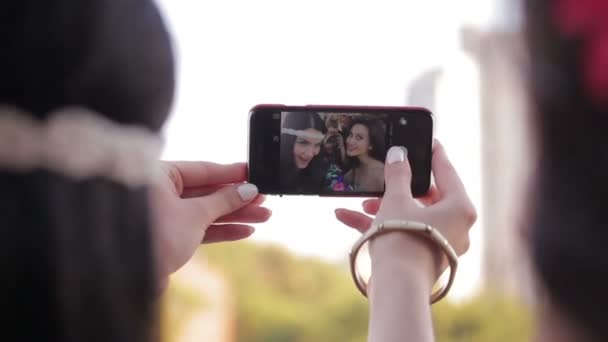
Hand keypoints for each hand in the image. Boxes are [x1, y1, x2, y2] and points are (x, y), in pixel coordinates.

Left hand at [151, 161, 270, 280]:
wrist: (132, 277)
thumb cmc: (156, 236)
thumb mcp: (195, 214)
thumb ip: (224, 200)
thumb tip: (248, 189)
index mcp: (160, 176)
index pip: (202, 170)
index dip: (231, 173)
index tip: (253, 173)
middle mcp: (162, 192)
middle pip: (208, 191)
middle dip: (238, 198)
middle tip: (264, 198)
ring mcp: (167, 215)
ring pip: (207, 211)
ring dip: (236, 215)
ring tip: (264, 216)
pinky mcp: (172, 236)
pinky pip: (201, 227)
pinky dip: (222, 229)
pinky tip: (245, 231)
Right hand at [335, 141, 475, 284]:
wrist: (396, 287)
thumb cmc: (403, 239)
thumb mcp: (396, 200)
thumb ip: (397, 174)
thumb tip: (398, 154)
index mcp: (460, 207)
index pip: (447, 172)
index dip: (434, 155)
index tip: (429, 142)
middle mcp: (457, 226)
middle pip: (426, 197)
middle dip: (397, 189)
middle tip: (382, 180)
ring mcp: (440, 244)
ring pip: (411, 216)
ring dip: (383, 208)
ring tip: (361, 204)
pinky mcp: (423, 257)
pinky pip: (404, 233)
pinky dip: (381, 226)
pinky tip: (347, 218)